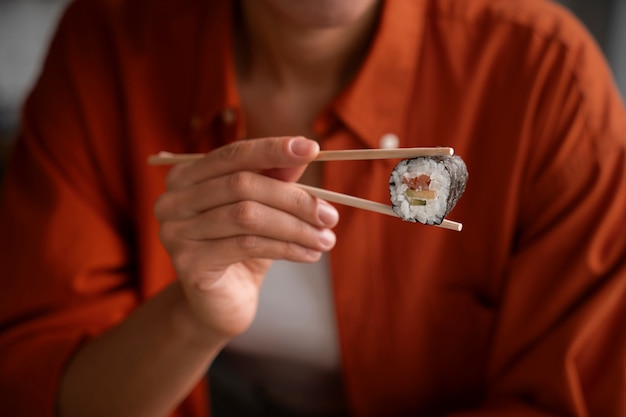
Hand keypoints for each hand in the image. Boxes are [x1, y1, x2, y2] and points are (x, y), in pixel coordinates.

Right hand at [153, 136, 338, 340]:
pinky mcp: (187, 263)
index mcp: (187, 176)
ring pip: (247, 216)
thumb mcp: (262, 209)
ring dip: (295, 227)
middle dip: (294, 199)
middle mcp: (172, 200)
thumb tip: (306, 150)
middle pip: (242, 185)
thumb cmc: (242, 250)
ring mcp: (175, 232)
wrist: (220, 304)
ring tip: (326, 239)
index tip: (313, 149)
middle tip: (330, 215)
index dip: (273, 149)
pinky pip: (246, 245)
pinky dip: (285, 248)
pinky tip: (309, 254)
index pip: (233, 154)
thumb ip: (276, 178)